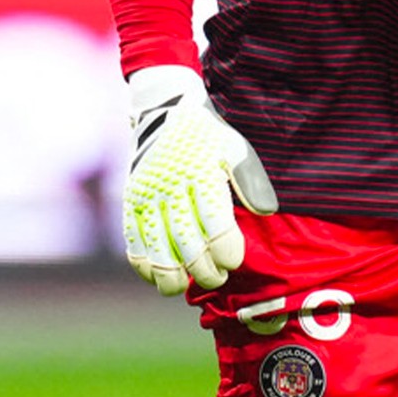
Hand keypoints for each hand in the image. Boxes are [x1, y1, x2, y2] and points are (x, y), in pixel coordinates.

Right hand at [122, 65, 277, 295]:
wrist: (163, 113)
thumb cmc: (208, 137)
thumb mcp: (235, 149)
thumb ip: (251, 181)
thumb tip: (267, 212)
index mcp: (202, 178)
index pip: (217, 230)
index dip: (228, 254)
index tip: (233, 260)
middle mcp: (171, 192)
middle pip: (190, 249)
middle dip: (207, 273)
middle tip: (218, 277)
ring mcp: (147, 201)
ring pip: (159, 256)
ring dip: (175, 280)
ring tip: (188, 283)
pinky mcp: (130, 207)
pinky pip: (134, 248)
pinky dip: (147, 270)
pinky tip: (162, 277)